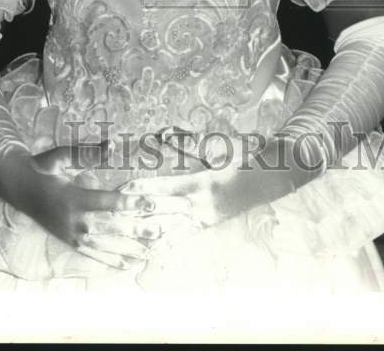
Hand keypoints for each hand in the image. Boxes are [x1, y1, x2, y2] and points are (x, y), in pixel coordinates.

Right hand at [2, 142, 193, 269]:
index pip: (107, 202)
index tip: (151, 203)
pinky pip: (93, 255)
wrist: (18, 188)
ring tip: (152, 251)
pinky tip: (128, 265)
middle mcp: (74, 221)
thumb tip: (112, 144)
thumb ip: (86, 152)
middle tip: (160, 230)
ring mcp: (71, 234)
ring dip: (130, 248)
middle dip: (137, 229)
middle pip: (111, 227)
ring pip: (106, 245)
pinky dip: (111, 261)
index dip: (130, 202)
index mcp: (73, 198)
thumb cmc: (41, 168)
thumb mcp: (60, 156)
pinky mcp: (69, 242)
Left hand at [118, 132, 317, 230]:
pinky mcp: (208, 224)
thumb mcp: (218, 146)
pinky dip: (165, 241)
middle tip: (113, 210)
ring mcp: (206, 219)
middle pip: (164, 210)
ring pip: (170, 226)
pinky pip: (182, 235)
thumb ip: (189, 144)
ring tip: (123, 231)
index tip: (123, 187)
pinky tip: (150, 248)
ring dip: (146, 228)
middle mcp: (202, 206)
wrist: (270, 178)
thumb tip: (164, 136)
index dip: (144, 188)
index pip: (166, 188)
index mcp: (203, 185)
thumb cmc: (244, 156)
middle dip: (138, 210)